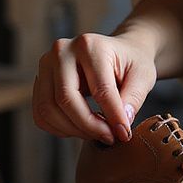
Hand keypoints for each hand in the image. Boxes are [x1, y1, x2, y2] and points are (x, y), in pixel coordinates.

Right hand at [32, 32, 156, 145]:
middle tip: (109, 137)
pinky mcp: (40, 80)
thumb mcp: (142, 76)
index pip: (99, 89)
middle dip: (88, 126)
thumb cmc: (131, 62)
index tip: (124, 133)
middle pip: (65, 99)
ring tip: (97, 133)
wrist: (120, 51)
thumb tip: (121, 126)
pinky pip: (41, 114)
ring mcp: (46, 65)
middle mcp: (62, 51)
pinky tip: (81, 128)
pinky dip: (59, 128)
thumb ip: (133, 99)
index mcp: (90, 45)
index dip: (112, 116)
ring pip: (48, 110)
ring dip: (73, 130)